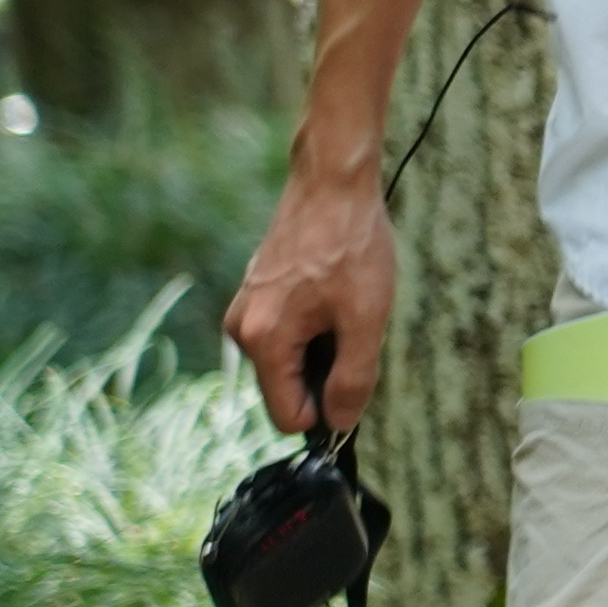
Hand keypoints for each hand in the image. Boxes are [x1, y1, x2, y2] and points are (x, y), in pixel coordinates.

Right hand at [224, 162, 397, 436]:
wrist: (332, 183)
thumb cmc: (351, 246)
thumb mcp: (365, 318)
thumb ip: (353, 378)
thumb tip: (339, 423)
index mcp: (262, 340)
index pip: (287, 416)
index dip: (325, 414)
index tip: (356, 387)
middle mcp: (242, 329)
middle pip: (287, 389)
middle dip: (326, 374)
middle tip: (355, 329)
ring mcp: (246, 309)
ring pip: (290, 360)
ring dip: (323, 347)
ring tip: (345, 304)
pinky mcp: (257, 295)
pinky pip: (288, 333)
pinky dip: (315, 326)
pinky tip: (335, 293)